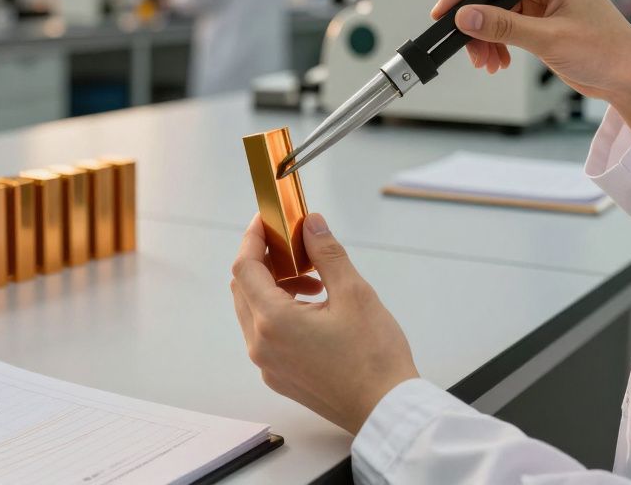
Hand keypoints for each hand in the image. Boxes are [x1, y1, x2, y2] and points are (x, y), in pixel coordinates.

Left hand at [230, 213, 418, 433]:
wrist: (386, 410)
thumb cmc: (375, 358)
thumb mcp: (354, 294)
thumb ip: (326, 254)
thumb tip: (310, 224)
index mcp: (273, 322)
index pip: (244, 268)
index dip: (253, 239)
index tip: (267, 220)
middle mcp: (261, 345)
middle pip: (244, 289)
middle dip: (265, 261)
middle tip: (294, 246)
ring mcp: (268, 365)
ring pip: (254, 312)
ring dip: (275, 287)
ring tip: (313, 280)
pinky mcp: (279, 377)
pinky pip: (266, 334)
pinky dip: (280, 312)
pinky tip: (313, 307)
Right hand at [433, 0, 630, 133]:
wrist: (629, 77)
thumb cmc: (608, 51)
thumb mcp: (550, 39)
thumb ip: (503, 27)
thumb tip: (465, 17)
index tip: (444, 10)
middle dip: (474, 20)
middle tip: (463, 44)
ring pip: (494, 11)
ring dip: (484, 37)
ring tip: (486, 61)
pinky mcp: (540, 17)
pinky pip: (505, 25)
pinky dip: (496, 43)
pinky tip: (497, 60)